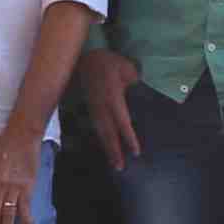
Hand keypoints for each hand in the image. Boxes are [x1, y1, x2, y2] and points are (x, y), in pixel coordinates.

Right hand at [75, 48, 143, 169]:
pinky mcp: (89, 106)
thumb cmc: (110, 62)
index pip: (122, 123)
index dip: (129, 138)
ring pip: (100, 131)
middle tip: (119, 167)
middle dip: (114, 150)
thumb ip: (134, 83)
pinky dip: (101, 137)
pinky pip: (96, 125)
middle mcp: (101, 106)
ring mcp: (93, 107)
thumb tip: (136, 92)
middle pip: (108, 132)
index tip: (135, 153)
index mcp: (113, 98)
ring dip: (107, 147)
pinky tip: (105, 145)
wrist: (87, 56)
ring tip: (113, 162)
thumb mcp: (129, 70)